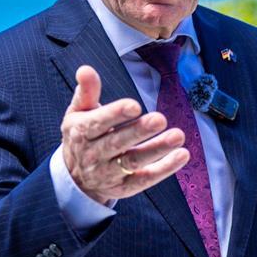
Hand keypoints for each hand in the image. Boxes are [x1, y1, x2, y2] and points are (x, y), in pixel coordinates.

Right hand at [61, 65, 189, 203]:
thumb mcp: (78, 113)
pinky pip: (145, 179)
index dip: (115, 114)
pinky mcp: (125, 187)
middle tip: (160, 119)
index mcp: (82, 132)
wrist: (75, 178)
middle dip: (139, 132)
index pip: (98, 123)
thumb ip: (86, 92)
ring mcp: (109, 173)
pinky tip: (181, 155)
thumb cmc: (82, 136)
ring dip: (156, 149)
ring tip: (177, 136)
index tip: (134, 106)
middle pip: (117, 143)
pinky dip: (164, 169)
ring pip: (134, 161)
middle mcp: (94, 155)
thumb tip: (85, 69)